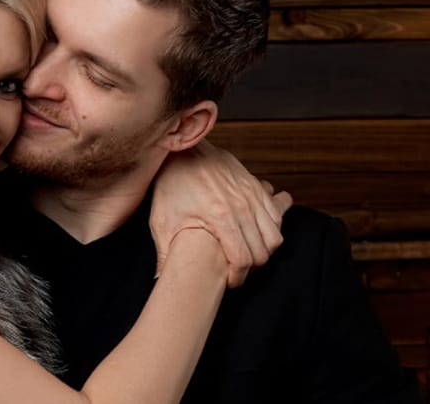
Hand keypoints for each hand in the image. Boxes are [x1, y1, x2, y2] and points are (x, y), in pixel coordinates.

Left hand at [149, 140, 291, 287]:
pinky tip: (254, 235)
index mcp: (219, 217)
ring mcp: (251, 195)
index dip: (237, 277)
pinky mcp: (255, 187)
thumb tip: (159, 279)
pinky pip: (275, 216)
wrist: (183, 151)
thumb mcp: (162, 220)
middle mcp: (241, 206)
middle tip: (236, 271)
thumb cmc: (171, 185)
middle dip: (251, 268)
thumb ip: (164, 253)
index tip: (229, 281)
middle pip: (261, 252)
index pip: (242, 259)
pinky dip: (271, 230)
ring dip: (263, 251)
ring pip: (274, 236)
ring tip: (246, 254)